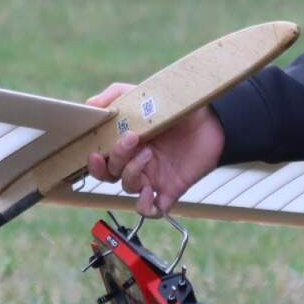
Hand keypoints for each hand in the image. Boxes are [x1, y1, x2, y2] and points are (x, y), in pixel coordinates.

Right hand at [83, 82, 225, 216]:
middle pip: (109, 173)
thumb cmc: (178, 108)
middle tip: (130, 141)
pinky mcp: (169, 189)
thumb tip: (89, 105)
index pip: (100, 158)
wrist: (214, 121)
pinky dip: (146, 207)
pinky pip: (152, 208)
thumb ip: (116, 95)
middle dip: (113, 160)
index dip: (94, 160)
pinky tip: (150, 193)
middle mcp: (135, 161)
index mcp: (126, 143)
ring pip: (127, 187)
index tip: (96, 149)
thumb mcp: (145, 95)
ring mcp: (152, 176)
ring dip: (132, 173)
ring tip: (148, 153)